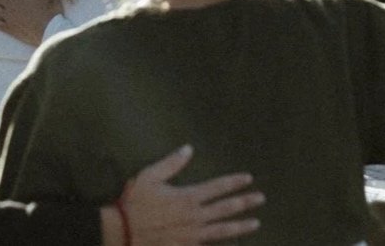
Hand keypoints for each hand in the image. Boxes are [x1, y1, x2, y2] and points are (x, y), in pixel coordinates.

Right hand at [109, 146, 263, 245]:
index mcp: (188, 197)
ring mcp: (192, 235)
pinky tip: (230, 243)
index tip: (248, 178)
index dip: (234, 182)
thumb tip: (188, 149)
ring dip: (240, 226)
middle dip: (245, 202)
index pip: (218, 187)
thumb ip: (171, 163)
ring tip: (255, 223)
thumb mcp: (150, 176)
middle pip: (226, 209)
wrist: (123, 232)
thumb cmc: (135, 202)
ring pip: (223, 230)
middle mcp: (195, 217)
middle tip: (260, 198)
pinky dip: (221, 243)